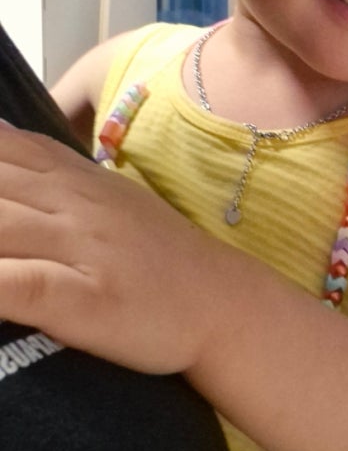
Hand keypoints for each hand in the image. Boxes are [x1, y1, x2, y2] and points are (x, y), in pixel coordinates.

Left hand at [0, 124, 227, 372]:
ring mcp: (79, 246)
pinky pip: (18, 283)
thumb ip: (49, 177)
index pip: (0, 149)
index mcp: (71, 179)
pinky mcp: (86, 297)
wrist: (222, 301)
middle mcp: (69, 203)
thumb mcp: (105, 202)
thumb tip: (4, 155)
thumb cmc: (157, 257)